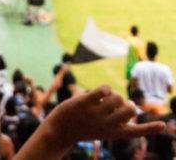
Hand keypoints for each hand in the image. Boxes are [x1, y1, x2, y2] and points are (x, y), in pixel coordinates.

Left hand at [43, 85, 163, 145]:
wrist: (59, 131)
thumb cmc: (83, 128)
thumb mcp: (103, 129)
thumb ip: (117, 119)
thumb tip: (130, 104)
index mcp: (114, 133)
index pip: (136, 132)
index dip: (150, 128)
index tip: (163, 125)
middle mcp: (107, 124)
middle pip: (130, 108)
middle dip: (126, 102)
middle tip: (116, 105)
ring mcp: (95, 114)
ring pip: (117, 96)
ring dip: (113, 94)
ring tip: (103, 99)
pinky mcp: (84, 103)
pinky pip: (103, 89)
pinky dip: (105, 87)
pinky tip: (101, 92)